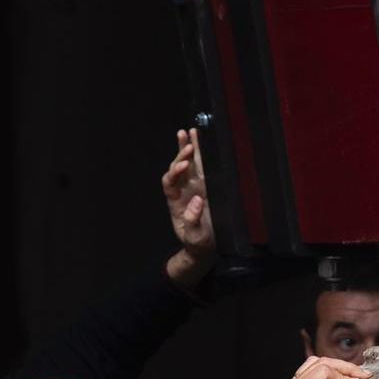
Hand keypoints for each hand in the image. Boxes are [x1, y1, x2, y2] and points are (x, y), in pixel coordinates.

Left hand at [162, 128, 213, 284]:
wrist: (206, 248)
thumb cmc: (198, 243)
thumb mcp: (194, 236)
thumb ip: (192, 220)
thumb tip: (197, 200)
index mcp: (175, 202)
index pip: (170, 182)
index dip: (175, 172)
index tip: (184, 164)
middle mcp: (183, 191)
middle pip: (178, 167)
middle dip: (182, 154)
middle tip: (188, 143)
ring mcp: (195, 187)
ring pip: (190, 163)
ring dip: (189, 147)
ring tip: (190, 131)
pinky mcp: (207, 186)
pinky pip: (204, 168)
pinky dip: (202, 154)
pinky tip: (201, 141)